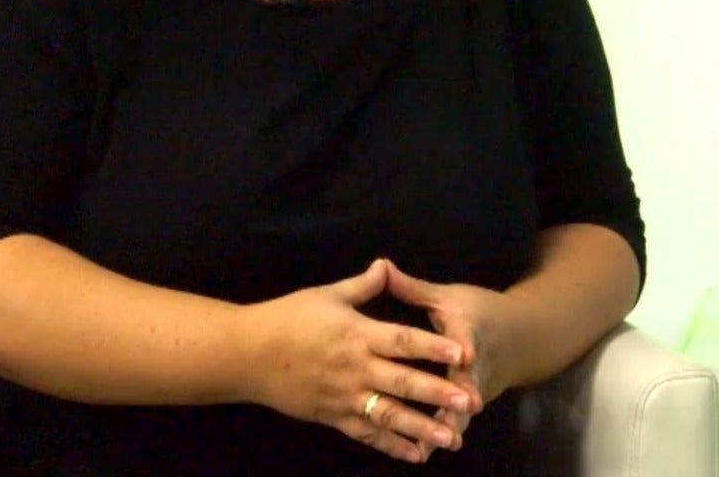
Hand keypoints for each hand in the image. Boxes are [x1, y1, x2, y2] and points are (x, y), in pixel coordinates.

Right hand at [237, 259, 480, 463]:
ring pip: (390, 415)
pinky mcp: (334, 417)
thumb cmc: (287, 319)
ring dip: (423, 427)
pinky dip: (392, 446)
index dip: (433, 347)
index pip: (402, 341)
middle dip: (438, 393)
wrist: (248, 354)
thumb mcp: (325, 296)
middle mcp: (355, 368)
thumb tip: (386, 264)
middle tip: (469, 401)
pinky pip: (368, 434)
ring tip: (451, 437)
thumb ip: (362, 286)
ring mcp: (345, 397)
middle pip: (403, 382)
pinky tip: (416, 454)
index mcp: (357, 334)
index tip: (462, 353)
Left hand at [383, 261, 518, 462]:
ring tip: (428, 446)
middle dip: (458, 400)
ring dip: (446, 427)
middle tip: (452, 414)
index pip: (468, 338)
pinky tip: (419, 453)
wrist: (522, 337)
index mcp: (468, 331)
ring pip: (460, 411)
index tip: (465, 355)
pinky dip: (438, 435)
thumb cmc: (480, 311)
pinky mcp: (469, 406)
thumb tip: (381, 266)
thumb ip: (414, 289)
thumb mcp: (449, 295)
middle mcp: (473, 365)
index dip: (465, 346)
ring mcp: (473, 389)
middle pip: (467, 384)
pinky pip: (453, 421)